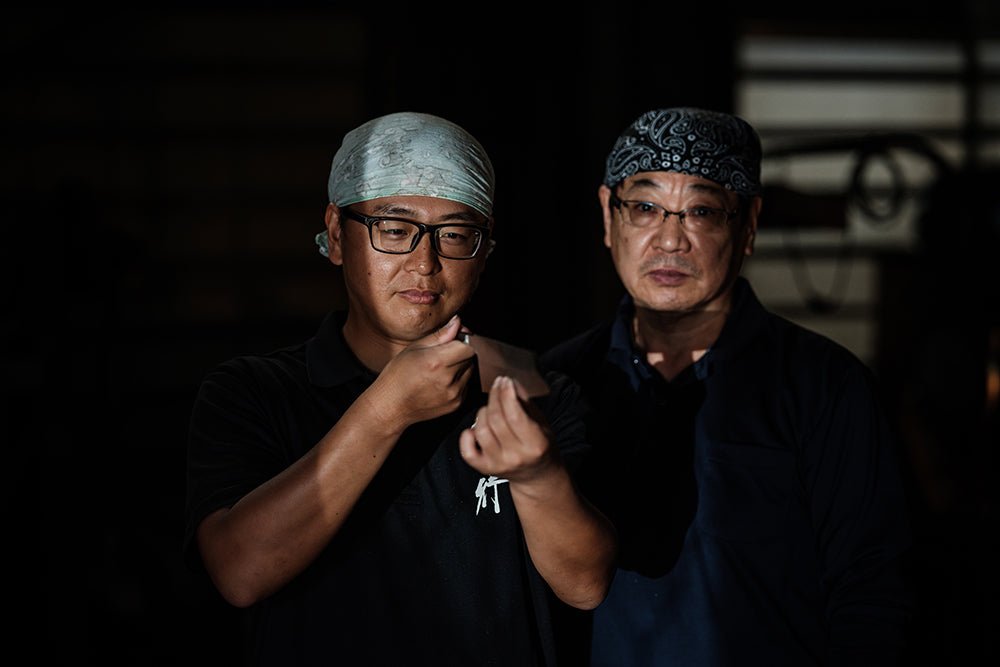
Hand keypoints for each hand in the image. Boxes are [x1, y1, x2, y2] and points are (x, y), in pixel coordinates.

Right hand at [368, 315, 475, 429]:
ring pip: (469, 372)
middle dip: (460, 354)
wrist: (391, 406)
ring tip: (439, 371)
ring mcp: (453, 394)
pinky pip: (465, 386)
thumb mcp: (414, 348)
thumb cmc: (398, 374)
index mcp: (437, 362)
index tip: (448, 344)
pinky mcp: (455, 404)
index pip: (467, 347)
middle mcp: (448, 379)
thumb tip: (457, 322)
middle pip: (470, 359)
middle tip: (441, 357)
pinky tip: (440, 383)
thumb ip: (440, 335)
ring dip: (460, 368)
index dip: (459, 343)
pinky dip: (457, 381)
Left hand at [458, 375, 555, 482]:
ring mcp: (498, 464)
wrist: (536, 476)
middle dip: (494, 397)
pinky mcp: (484, 469)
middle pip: (496, 420)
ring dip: (483, 413)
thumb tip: (510, 382)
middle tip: (497, 386)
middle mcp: (516, 456)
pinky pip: (467, 451)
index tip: (505, 380)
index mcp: (535, 444)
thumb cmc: (540, 445)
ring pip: (481, 430)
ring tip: (491, 409)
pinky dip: (467, 436)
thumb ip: (525, 402)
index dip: (507, 393)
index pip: (515, 415)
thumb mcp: (541, 423)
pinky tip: (475, 429)